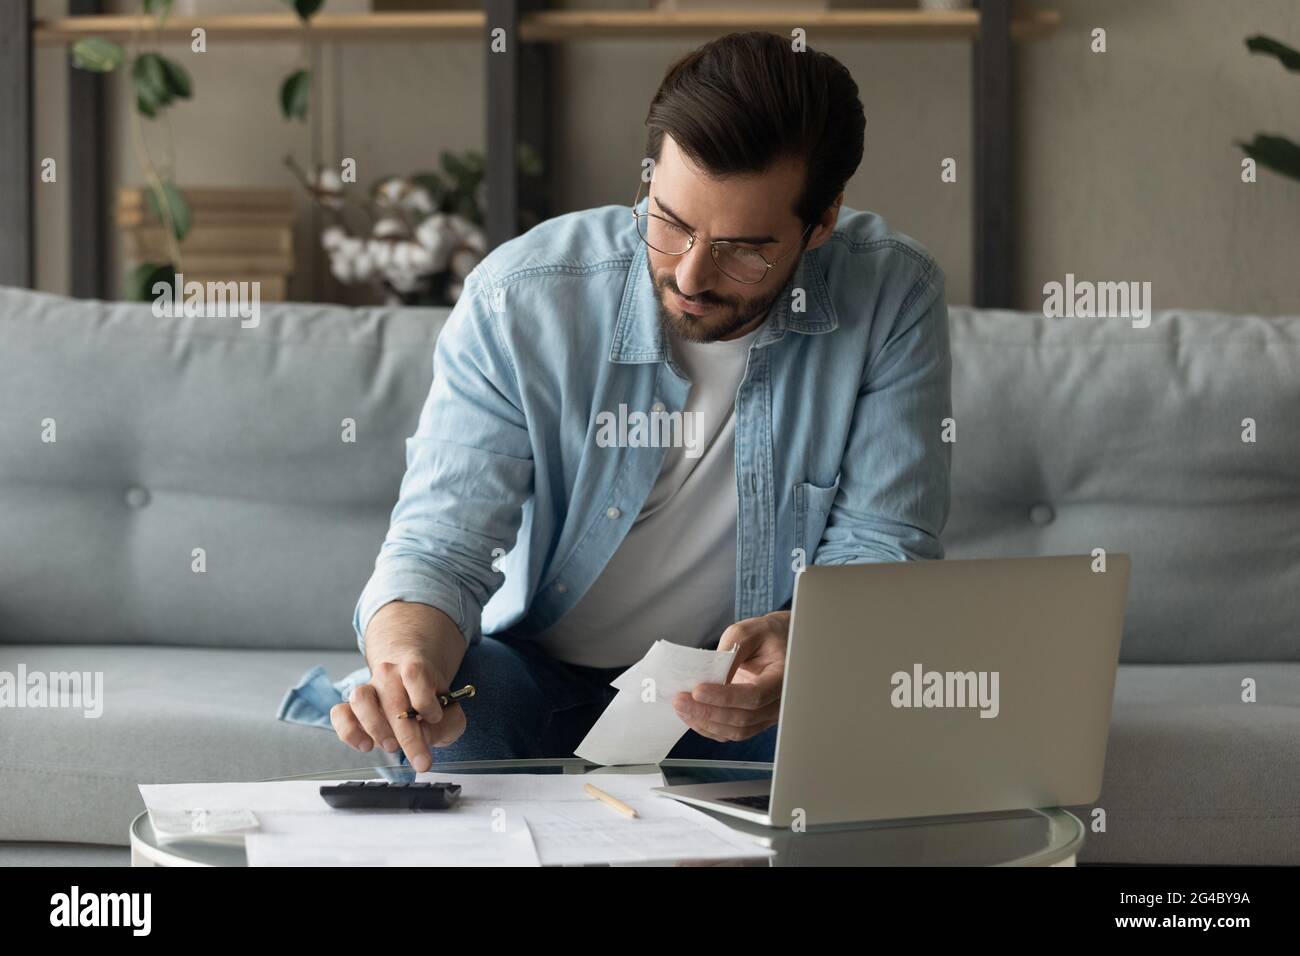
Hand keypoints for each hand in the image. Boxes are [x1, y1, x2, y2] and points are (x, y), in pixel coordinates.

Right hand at [329, 602, 467, 771]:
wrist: (410, 687)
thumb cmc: (430, 701)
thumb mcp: (449, 711)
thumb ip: (446, 724)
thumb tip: (426, 736)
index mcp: (415, 669)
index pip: (415, 674)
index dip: (425, 700)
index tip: (434, 718)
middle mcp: (388, 674)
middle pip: (393, 700)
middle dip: (408, 736)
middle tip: (420, 760)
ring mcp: (367, 688)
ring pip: (361, 699)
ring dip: (376, 727)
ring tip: (392, 746)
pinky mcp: (351, 706)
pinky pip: (340, 714)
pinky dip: (350, 732)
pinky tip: (366, 745)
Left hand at [673, 611, 788, 741]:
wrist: (776, 646)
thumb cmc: (763, 636)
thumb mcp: (746, 633)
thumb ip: (731, 652)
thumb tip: (711, 678)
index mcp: (782, 678)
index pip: (755, 695)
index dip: (725, 697)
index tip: (698, 691)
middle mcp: (778, 702)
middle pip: (744, 718)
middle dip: (708, 712)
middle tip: (679, 701)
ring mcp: (767, 716)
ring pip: (737, 731)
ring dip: (705, 723)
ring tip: (681, 707)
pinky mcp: (753, 721)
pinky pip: (731, 733)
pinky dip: (708, 727)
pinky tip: (691, 714)